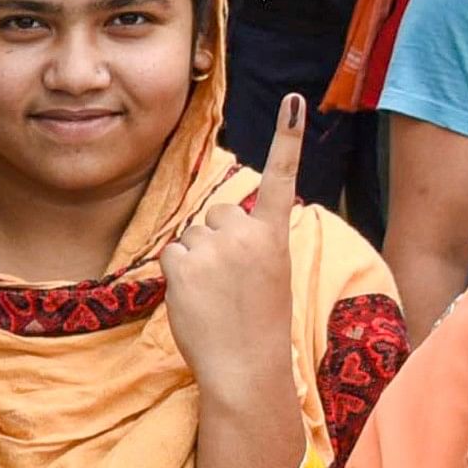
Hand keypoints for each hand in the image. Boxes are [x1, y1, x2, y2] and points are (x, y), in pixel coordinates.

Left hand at [162, 94, 303, 395]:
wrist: (246, 367)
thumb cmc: (259, 326)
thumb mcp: (268, 275)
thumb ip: (249, 245)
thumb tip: (214, 230)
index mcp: (275, 235)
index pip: (282, 178)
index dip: (288, 138)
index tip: (295, 100)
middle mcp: (246, 232)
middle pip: (217, 215)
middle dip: (217, 243)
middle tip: (232, 284)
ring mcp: (214, 246)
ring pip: (192, 237)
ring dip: (197, 262)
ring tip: (217, 297)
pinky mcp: (184, 262)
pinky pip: (172, 255)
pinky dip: (177, 276)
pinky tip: (197, 300)